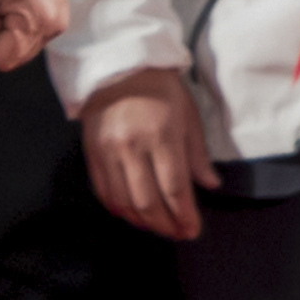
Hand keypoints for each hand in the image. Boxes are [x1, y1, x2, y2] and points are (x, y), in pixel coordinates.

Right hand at [80, 70, 205, 243]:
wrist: (117, 65)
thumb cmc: (160, 88)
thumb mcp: (188, 116)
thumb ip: (197, 154)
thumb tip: (209, 185)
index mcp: (161, 136)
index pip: (174, 189)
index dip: (185, 216)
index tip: (192, 230)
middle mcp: (131, 146)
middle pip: (147, 201)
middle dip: (165, 224)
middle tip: (177, 233)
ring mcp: (108, 149)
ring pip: (123, 200)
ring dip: (141, 221)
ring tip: (156, 226)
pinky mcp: (91, 150)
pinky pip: (102, 188)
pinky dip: (116, 207)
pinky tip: (129, 214)